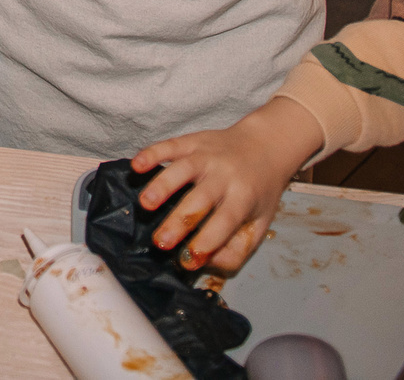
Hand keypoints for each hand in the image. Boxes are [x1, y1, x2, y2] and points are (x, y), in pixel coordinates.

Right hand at [129, 97, 323, 272]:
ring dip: (162, 186)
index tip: (187, 260)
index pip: (225, 221)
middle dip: (178, 221)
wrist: (266, 146)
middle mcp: (226, 175)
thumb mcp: (259, 225)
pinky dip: (152, 153)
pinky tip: (136, 166)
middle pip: (200, 199)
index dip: (207, 241)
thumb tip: (203, 262)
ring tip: (145, 204)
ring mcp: (207, 155)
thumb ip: (235, 250)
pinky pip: (170, 145)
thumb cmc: (258, 193)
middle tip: (159, 242)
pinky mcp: (193, 141)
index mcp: (244, 198)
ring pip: (183, 169)